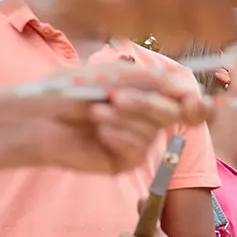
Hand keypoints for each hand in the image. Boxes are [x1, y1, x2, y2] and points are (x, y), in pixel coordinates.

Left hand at [16, 69, 209, 173]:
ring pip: (153, 131)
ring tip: (94, 113)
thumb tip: (187, 88)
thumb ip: (153, 79)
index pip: (185, 102)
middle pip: (173, 115)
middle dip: (145, 103)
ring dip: (124, 118)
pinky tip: (98, 132)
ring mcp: (136, 142)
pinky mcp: (123, 162)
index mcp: (147, 95)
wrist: (39, 114)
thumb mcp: (115, 74)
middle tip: (114, 96)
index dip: (197, 104)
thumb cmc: (71, 89)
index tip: (194, 101)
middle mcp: (145, 119)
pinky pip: (138, 150)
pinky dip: (119, 137)